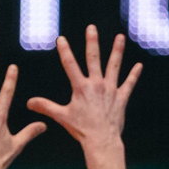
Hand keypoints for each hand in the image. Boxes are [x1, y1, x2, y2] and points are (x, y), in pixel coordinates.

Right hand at [26, 25, 141, 146]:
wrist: (102, 140)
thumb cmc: (81, 129)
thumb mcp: (61, 117)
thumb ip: (45, 107)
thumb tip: (29, 102)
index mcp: (81, 87)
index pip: (70, 65)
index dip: (64, 51)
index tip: (61, 38)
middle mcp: (96, 84)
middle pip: (93, 59)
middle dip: (92, 42)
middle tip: (92, 28)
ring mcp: (110, 90)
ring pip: (114, 66)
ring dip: (117, 51)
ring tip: (120, 37)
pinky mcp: (121, 97)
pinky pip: (129, 83)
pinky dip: (134, 74)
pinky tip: (139, 65)